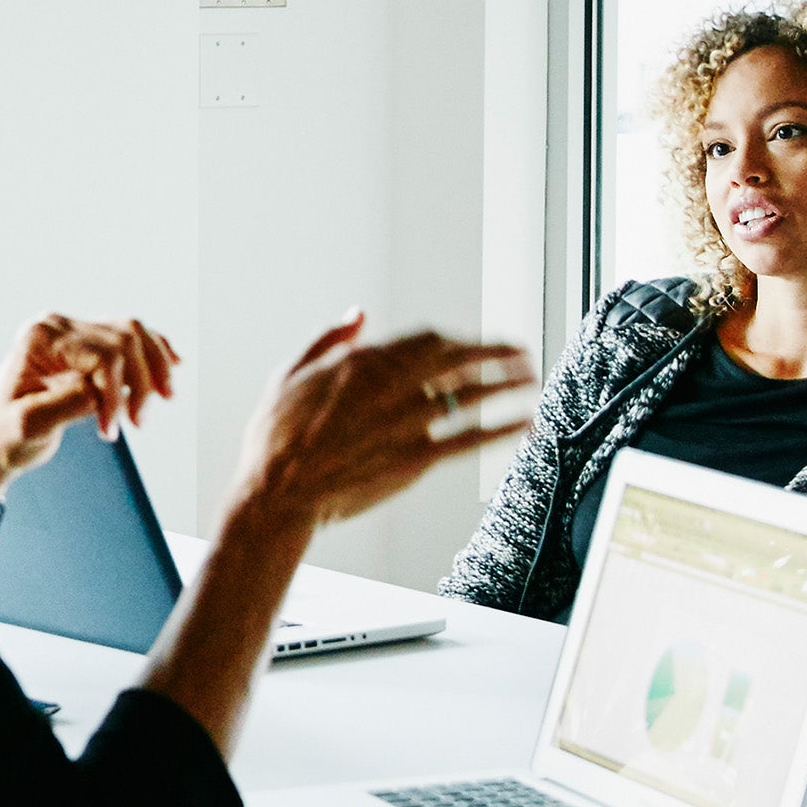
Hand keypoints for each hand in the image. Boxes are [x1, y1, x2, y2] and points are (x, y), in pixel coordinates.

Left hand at [0, 314, 179, 502]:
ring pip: (133, 334)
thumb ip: (67, 403)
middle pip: (125, 338)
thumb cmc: (1, 436)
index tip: (112, 430)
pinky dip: (154, 352)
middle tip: (139, 423)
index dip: (117, 392)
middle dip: (142, 382)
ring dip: (155, 367)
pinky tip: (175, 365)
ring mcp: (73, 333)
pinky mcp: (85, 348)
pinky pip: (129, 340)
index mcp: (40, 336)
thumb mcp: (29, 425)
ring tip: (164, 399)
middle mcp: (58, 326)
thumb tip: (103, 391)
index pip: (103, 353)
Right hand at [228, 311, 534, 531]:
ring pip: (471, 394)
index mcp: (362, 361)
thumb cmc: (275, 437)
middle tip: (521, 350)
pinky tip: (525, 423)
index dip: (455, 340)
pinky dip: (502, 429)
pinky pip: (470, 439)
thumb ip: (328, 340)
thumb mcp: (291, 373)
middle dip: (496, 351)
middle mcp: (391, 386)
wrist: (278, 492)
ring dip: (508, 382)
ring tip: (532, 378)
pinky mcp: (415, 459)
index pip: (426, 340)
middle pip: (459, 359)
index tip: (470, 346)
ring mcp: (407, 423)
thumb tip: (358, 315)